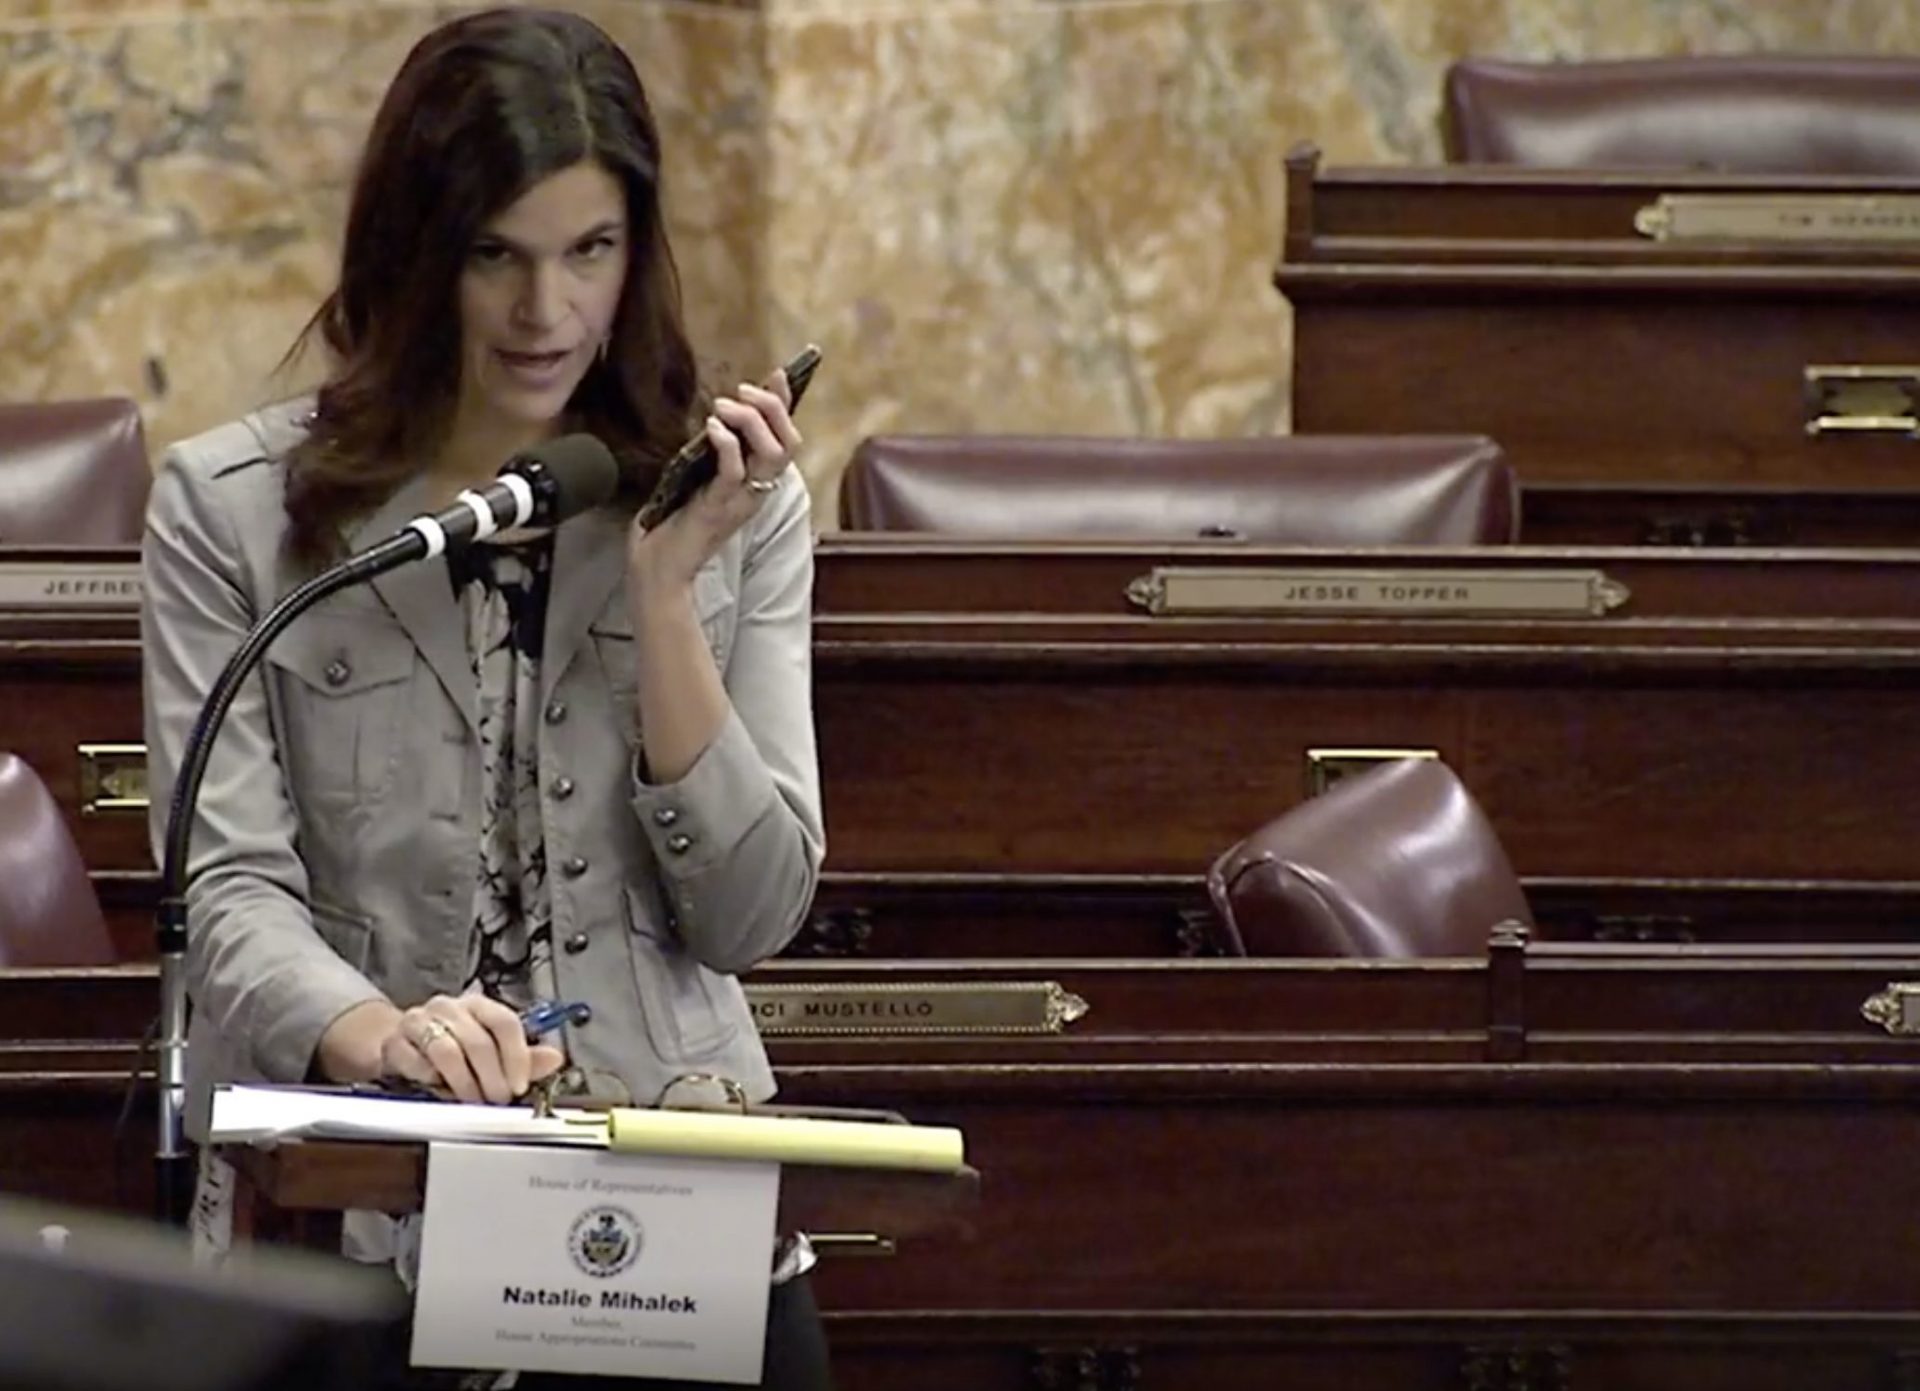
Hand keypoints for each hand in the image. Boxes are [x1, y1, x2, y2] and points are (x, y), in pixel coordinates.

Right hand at [379, 994, 565, 1104]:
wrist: (399, 1041)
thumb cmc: (450, 1045)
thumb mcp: (490, 1049)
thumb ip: (521, 1057)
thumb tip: (554, 1059)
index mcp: (477, 1005)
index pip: (505, 1022)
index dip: (517, 1056)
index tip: (520, 1084)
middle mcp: (449, 1008)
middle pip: (478, 1040)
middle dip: (492, 1076)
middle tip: (498, 1099)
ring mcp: (419, 1022)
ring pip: (447, 1051)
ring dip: (464, 1082)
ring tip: (473, 1099)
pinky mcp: (395, 1042)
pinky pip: (415, 1062)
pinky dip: (429, 1078)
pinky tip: (437, 1086)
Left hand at [627, 369, 801, 601]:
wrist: (659, 567)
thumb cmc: (675, 524)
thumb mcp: (700, 478)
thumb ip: (714, 453)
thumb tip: (718, 419)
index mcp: (757, 483)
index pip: (787, 439)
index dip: (785, 405)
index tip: (777, 374)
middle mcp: (757, 492)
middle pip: (790, 442)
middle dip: (772, 407)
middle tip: (741, 391)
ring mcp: (740, 501)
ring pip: (772, 454)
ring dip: (751, 421)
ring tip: (723, 406)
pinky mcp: (718, 508)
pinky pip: (735, 471)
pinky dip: (728, 444)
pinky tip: (712, 428)